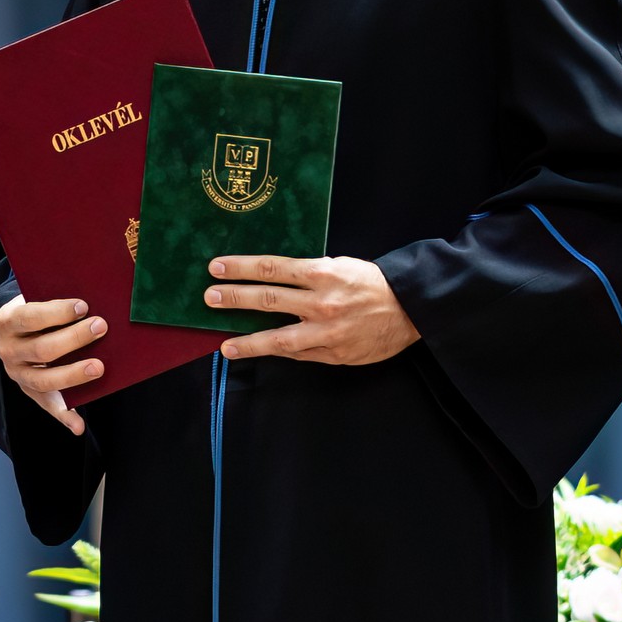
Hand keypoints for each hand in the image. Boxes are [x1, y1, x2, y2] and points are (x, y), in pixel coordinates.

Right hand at [0, 294, 105, 438]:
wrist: (16, 328)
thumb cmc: (37, 308)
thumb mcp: (36, 296)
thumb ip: (55, 298)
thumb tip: (92, 298)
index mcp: (8, 321)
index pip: (31, 317)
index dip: (57, 313)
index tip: (84, 306)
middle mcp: (9, 350)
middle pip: (42, 349)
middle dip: (74, 338)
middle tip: (101, 327)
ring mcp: (18, 374)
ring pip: (44, 380)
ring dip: (73, 375)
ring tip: (99, 367)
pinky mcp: (30, 392)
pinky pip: (48, 406)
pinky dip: (64, 417)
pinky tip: (79, 425)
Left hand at [209, 255, 419, 367]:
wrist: (412, 310)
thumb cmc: (375, 284)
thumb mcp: (343, 266)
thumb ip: (311, 275)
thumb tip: (276, 280)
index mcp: (323, 273)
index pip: (272, 268)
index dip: (241, 268)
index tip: (217, 267)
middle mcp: (321, 302)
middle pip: (268, 299)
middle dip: (235, 298)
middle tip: (209, 297)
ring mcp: (326, 332)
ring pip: (279, 338)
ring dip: (248, 342)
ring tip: (225, 346)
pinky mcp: (334, 354)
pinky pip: (300, 354)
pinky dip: (279, 352)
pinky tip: (261, 352)